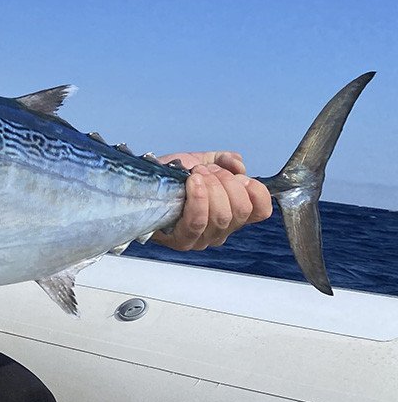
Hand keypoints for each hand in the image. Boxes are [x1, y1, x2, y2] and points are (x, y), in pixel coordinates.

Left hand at [152, 151, 272, 250]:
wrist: (140, 183)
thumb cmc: (172, 176)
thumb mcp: (203, 161)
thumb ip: (225, 160)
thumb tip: (238, 165)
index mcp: (232, 213)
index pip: (261, 211)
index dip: (256, 191)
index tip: (239, 176)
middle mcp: (221, 230)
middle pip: (240, 210)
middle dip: (226, 183)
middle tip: (207, 171)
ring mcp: (202, 238)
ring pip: (221, 216)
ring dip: (211, 188)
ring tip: (195, 175)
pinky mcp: (182, 240)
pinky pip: (198, 222)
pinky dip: (198, 199)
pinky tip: (192, 183)